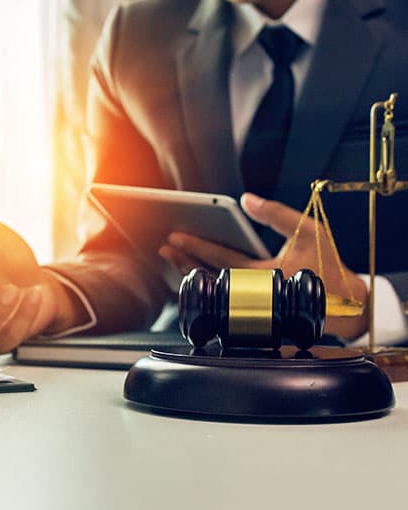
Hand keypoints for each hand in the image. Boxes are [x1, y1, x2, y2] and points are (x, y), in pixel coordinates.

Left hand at [159, 193, 368, 338]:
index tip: (176, 237)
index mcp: (266, 274)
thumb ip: (276, 214)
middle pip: (210, 276)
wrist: (344, 305)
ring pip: (213, 289)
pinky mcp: (253, 310)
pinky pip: (221, 297)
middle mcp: (254, 292)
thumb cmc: (328, 267)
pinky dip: (205, 285)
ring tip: (173, 258)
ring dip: (191, 273)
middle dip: (185, 260)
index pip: (223, 258)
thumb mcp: (310, 231)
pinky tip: (192, 273)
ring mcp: (252, 303)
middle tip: (166, 247)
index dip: (198, 246)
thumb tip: (247, 200)